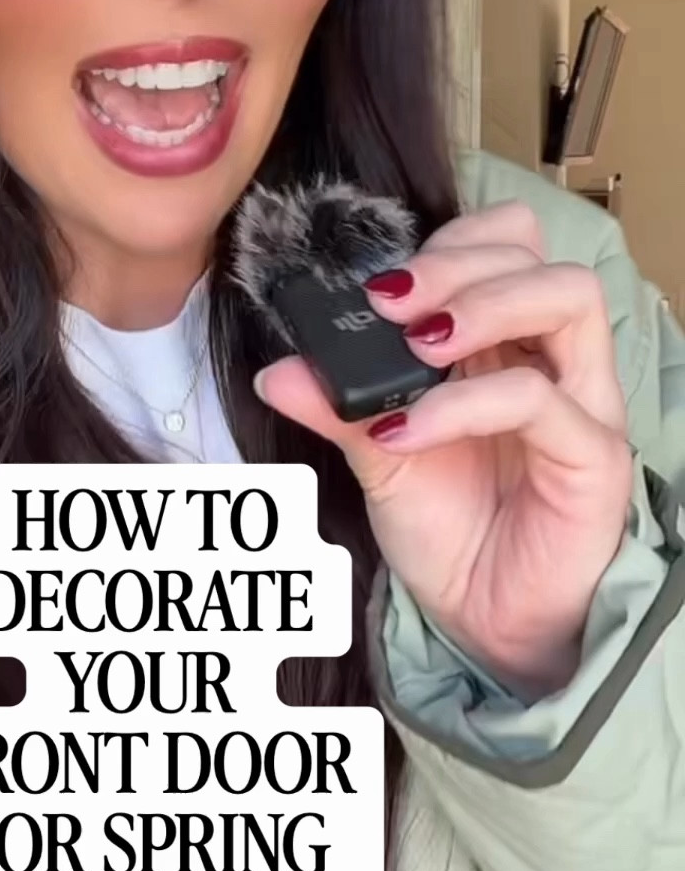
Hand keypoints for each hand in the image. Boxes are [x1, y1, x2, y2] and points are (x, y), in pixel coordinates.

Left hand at [255, 201, 634, 695]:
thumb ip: (338, 407)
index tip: (374, 286)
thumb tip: (277, 369)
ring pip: (568, 299)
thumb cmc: (453, 533)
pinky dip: (462, 403)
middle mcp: (557, 363)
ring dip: (483, 303)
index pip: (507, 245)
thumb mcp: (380, 459)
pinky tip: (405, 430)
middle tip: (387, 302)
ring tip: (416, 343)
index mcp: (510, 345)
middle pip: (539, 257)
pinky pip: (538, 401)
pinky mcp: (592, 459)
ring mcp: (584, 405)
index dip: (447, 244)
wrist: (485, 625)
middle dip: (456, 263)